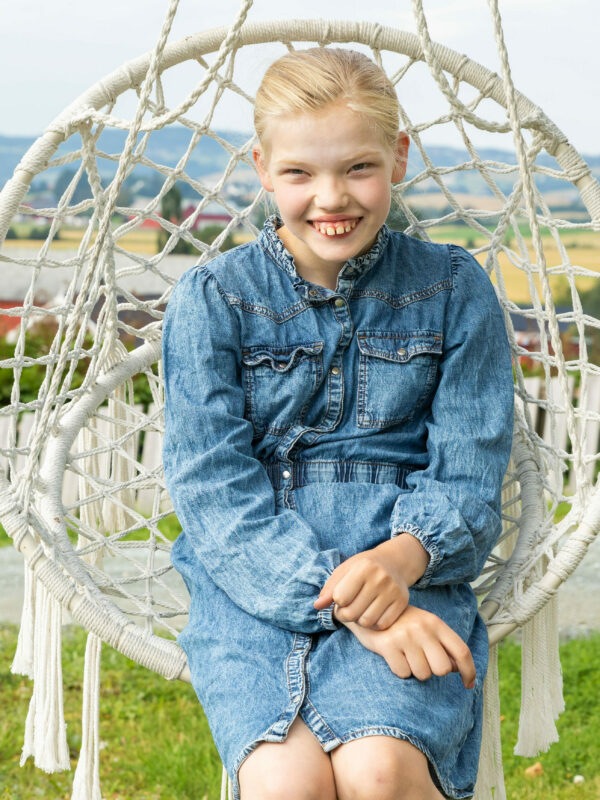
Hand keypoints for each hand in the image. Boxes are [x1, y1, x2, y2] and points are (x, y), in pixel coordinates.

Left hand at [313, 548, 409, 629]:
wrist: (393, 562)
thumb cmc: (363, 567)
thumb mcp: (344, 570)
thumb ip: (329, 588)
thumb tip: (317, 606)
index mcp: (363, 567)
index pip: (340, 598)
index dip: (337, 601)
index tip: (340, 597)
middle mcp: (380, 578)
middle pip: (352, 613)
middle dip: (345, 614)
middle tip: (347, 608)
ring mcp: (393, 591)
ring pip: (367, 621)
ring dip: (359, 620)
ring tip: (360, 609)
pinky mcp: (402, 602)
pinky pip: (382, 624)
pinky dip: (374, 623)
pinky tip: (372, 612)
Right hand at [341, 604, 475, 689]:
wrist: (371, 608)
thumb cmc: (405, 623)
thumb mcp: (427, 627)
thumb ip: (444, 645)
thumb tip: (459, 669)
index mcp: (436, 623)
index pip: (461, 651)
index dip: (469, 671)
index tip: (469, 684)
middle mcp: (422, 629)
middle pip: (442, 669)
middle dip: (434, 670)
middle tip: (423, 660)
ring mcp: (404, 637)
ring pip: (422, 674)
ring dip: (415, 670)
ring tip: (406, 655)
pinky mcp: (387, 645)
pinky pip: (403, 673)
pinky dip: (400, 670)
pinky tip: (395, 656)